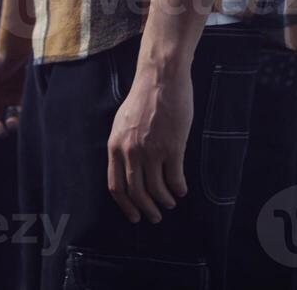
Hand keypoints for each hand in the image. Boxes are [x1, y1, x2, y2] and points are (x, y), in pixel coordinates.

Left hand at [108, 65, 192, 223]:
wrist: (160, 80)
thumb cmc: (143, 100)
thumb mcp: (122, 123)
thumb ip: (123, 145)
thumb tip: (128, 167)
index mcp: (114, 145)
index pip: (115, 185)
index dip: (124, 204)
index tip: (133, 215)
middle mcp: (130, 151)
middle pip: (136, 192)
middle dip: (146, 209)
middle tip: (154, 217)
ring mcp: (152, 151)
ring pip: (157, 189)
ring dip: (164, 201)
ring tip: (170, 203)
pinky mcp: (173, 148)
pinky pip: (175, 178)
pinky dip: (179, 189)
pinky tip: (181, 190)